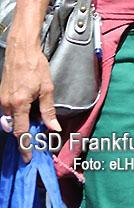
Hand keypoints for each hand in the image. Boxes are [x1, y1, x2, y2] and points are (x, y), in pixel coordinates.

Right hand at [0, 33, 60, 161]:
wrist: (21, 50)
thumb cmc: (35, 65)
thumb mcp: (47, 87)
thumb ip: (48, 110)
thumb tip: (54, 128)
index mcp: (19, 104)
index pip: (21, 133)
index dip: (24, 147)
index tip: (27, 158)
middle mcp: (7, 105)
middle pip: (14, 128)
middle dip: (23, 136)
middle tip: (35, 141)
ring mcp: (2, 100)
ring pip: (10, 121)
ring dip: (20, 125)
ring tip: (33, 123)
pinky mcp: (1, 96)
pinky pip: (7, 113)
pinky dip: (16, 116)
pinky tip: (27, 111)